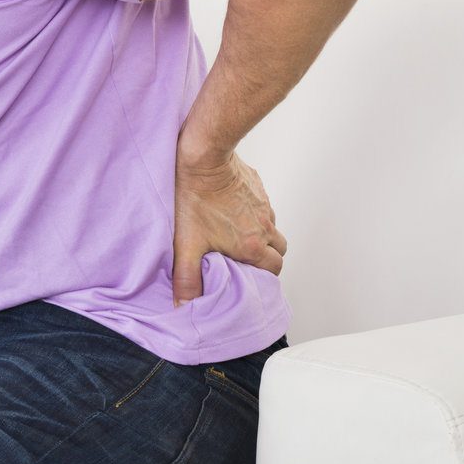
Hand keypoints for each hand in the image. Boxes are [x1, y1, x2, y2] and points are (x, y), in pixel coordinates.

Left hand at [171, 146, 286, 305]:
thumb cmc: (195, 198)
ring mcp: (264, 205)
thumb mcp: (186, 244)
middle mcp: (264, 226)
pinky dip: (254, 215)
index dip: (264, 276)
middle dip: (267, 258)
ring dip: (262, 236)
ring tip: (238, 236)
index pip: (273, 270)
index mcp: (252, 245)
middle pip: (279, 250)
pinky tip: (232, 211)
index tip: (249, 277)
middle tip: (245, 259)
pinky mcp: (258, 188)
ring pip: (273, 228)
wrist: (204, 157)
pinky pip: (264, 207)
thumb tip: (184, 306)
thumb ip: (187, 279)